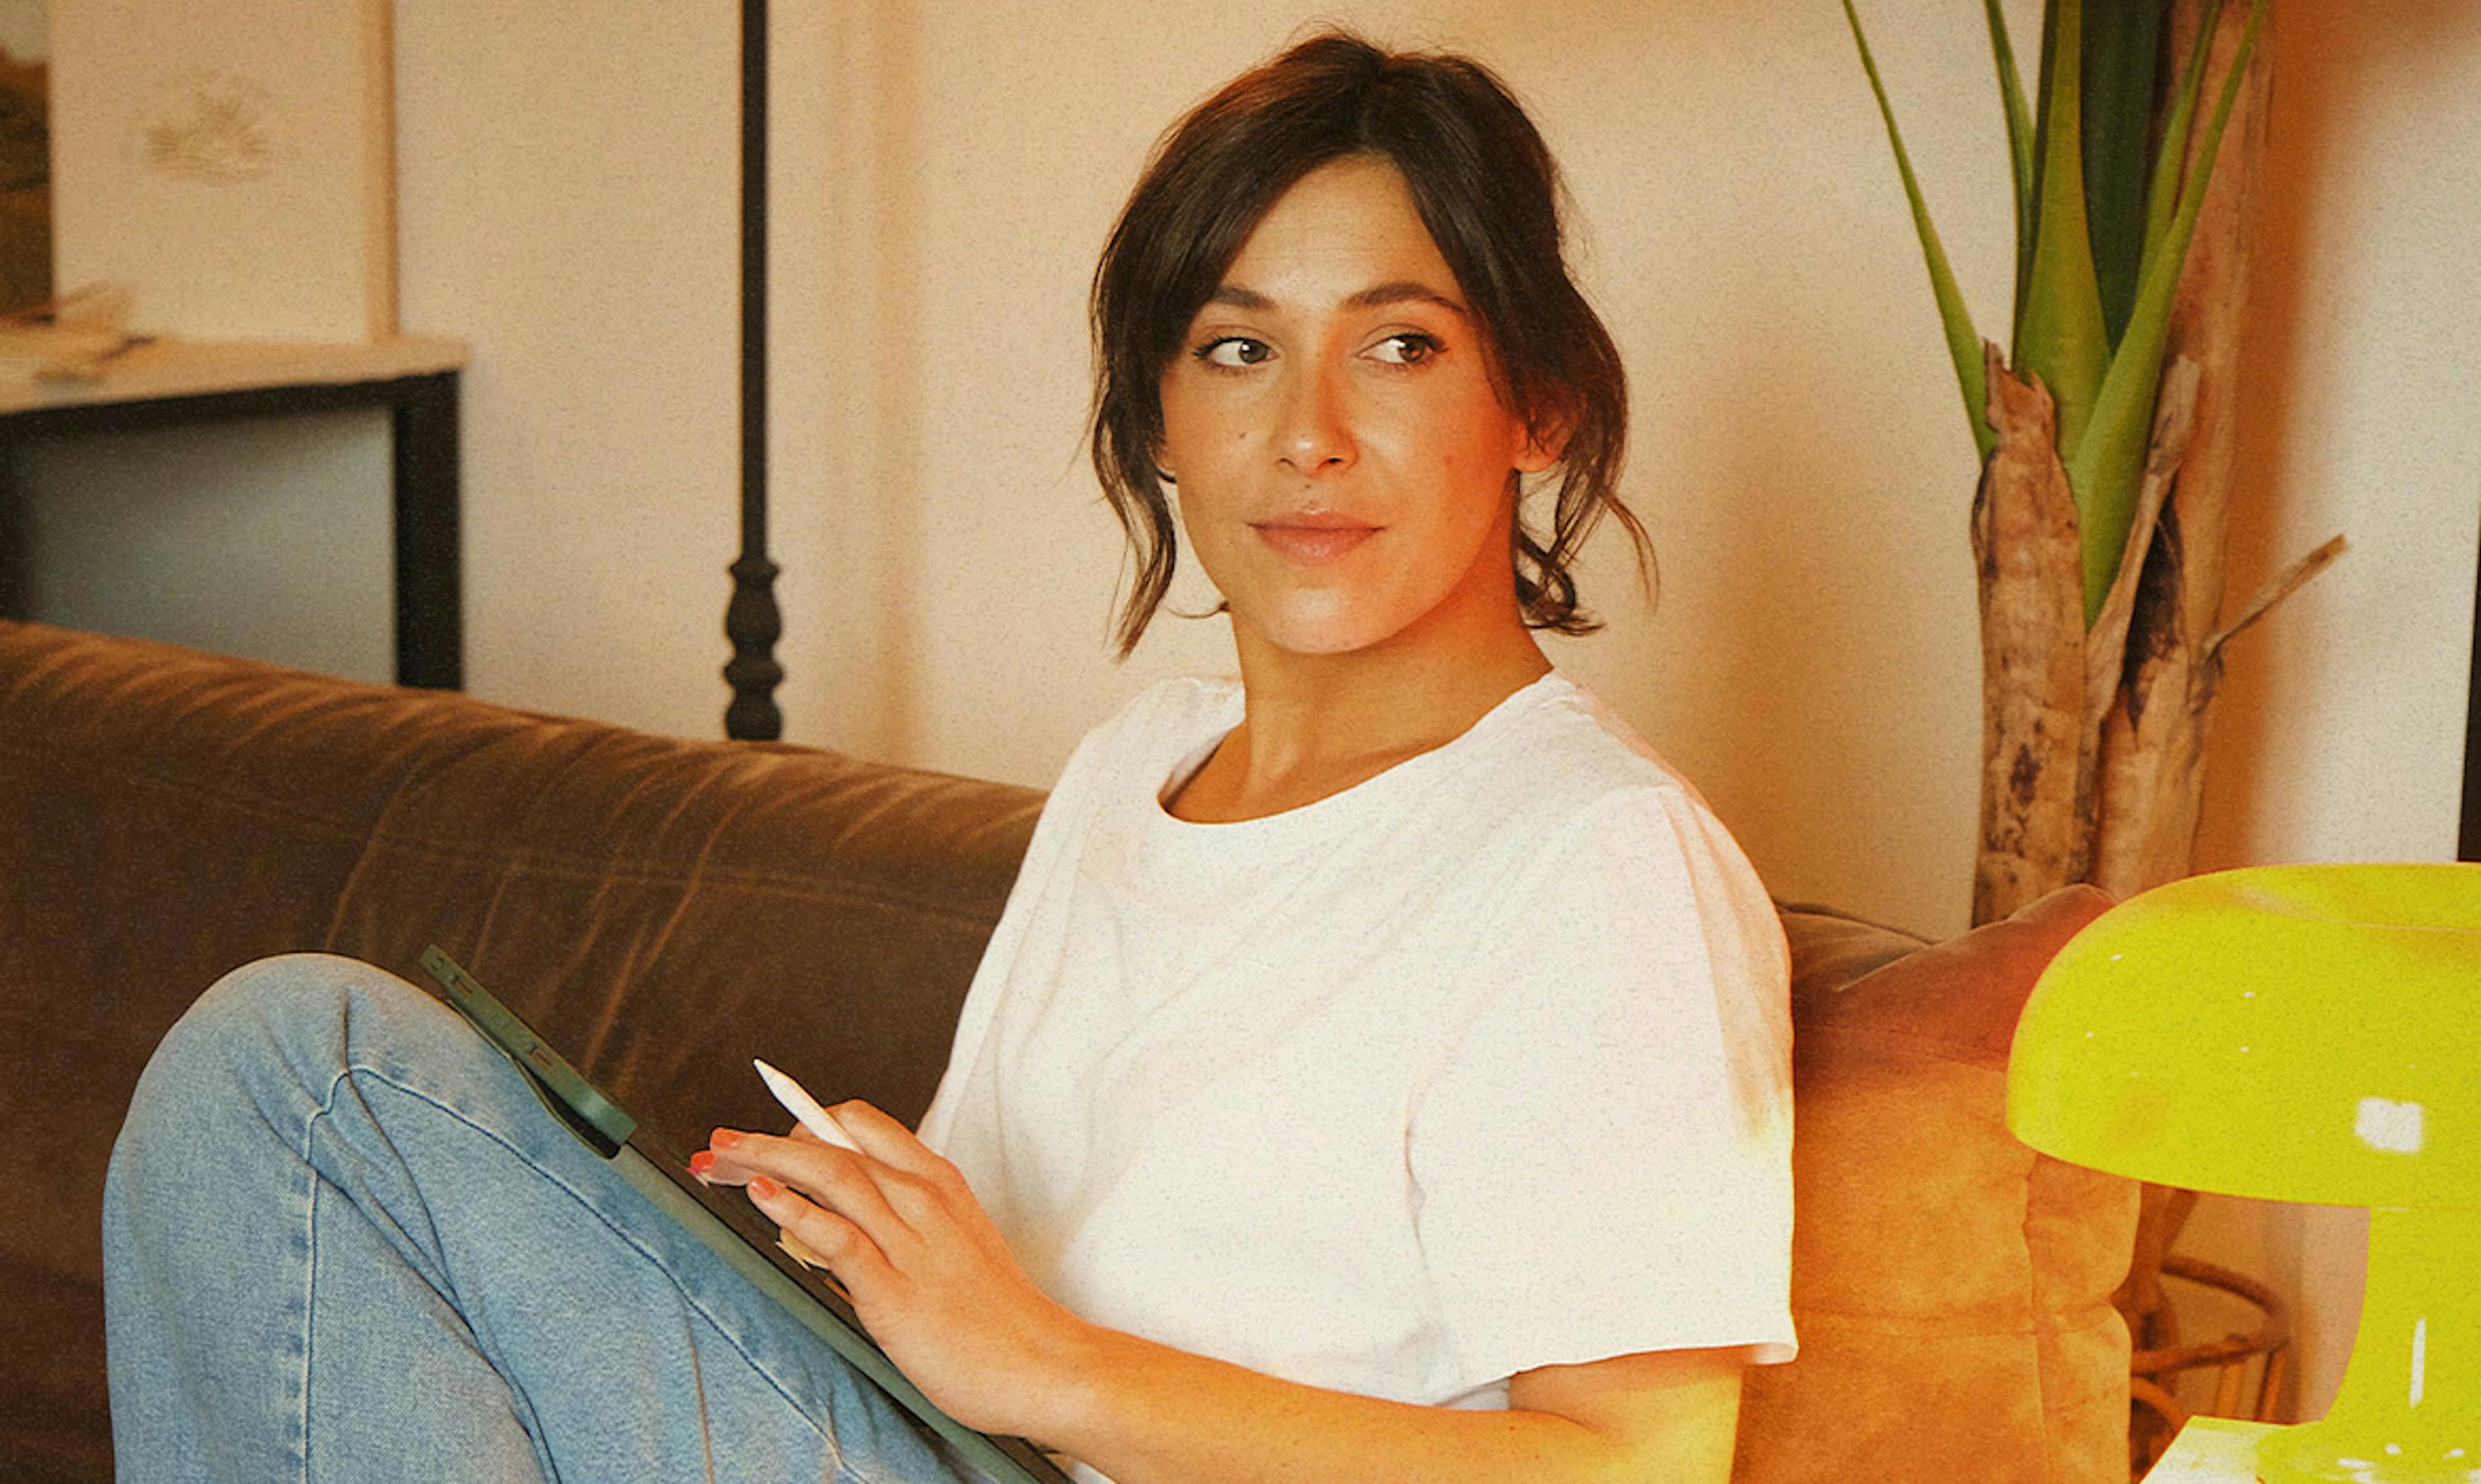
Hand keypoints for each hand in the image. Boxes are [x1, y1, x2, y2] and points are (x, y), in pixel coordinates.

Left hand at [693, 1103, 1094, 1437]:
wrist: (1045, 1364)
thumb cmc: (999, 1315)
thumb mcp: (954, 1244)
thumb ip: (902, 1224)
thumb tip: (833, 1220)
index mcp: (938, 1183)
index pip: (861, 1125)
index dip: (804, 1120)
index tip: (762, 1131)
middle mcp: (923, 1201)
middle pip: (833, 1145)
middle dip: (766, 1141)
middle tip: (719, 1149)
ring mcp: (911, 1243)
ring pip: (831, 1175)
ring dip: (766, 1160)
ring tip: (719, 1160)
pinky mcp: (897, 1292)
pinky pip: (840, 1239)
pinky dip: (795, 1211)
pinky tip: (762, 1197)